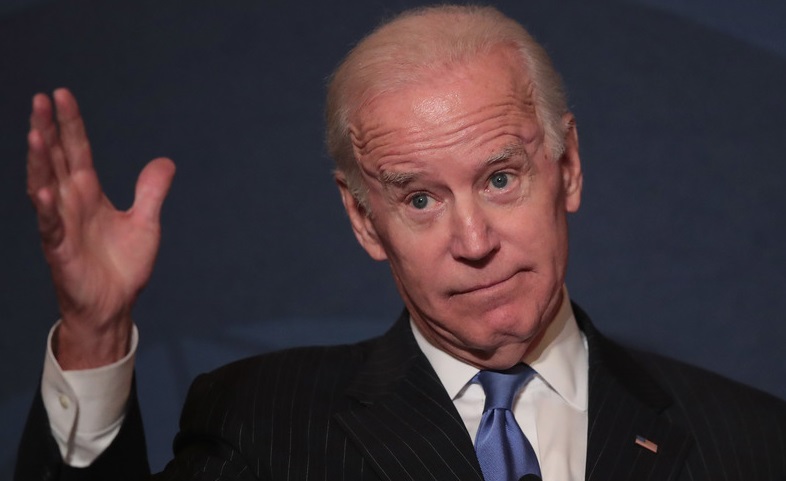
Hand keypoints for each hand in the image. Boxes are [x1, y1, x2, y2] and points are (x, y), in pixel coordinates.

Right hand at [27, 89, 175, 368]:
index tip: (61, 94)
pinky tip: (43, 190)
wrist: (115, 305)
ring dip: (39, 161)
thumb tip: (165, 160)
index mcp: (89, 194)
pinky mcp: (60, 250)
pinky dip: (47, 209)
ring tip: (34, 133)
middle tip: (40, 98)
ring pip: (45, 186)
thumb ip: (151, 191)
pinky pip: (50, 227)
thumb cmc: (123, 265)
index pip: (77, 151)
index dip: (70, 124)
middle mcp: (71, 204)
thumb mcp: (146, 223)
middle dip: (47, 130)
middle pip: (56, 160)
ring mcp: (62, 225)